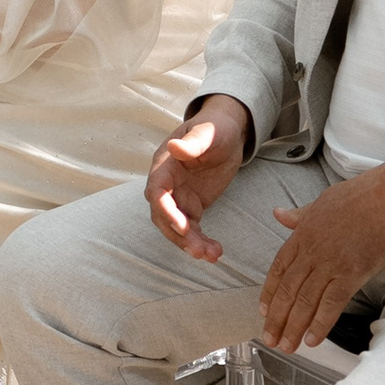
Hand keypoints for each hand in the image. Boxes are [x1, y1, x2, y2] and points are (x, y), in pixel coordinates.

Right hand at [146, 95, 251, 260]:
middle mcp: (167, 183)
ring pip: (176, 227)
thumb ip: (192, 143)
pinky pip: (192, 229)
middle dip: (178, 235)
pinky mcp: (192, 205)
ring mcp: (179, 196)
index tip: (182, 227)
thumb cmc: (215, 128)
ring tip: (211, 256)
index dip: (166, 210)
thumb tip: (174, 147)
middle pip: (162, 215)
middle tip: (198, 251)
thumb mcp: (208, 133)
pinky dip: (201, 241)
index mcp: (165, 164)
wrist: (227, 133)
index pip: (157, 191)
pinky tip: (215, 251)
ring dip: (190, 243)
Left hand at [260, 158, 384, 348]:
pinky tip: (312, 340)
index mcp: (302, 234)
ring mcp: (330, 264)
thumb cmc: (361, 196)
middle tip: (270, 338)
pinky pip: (331, 303)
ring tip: (287, 347)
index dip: (270, 292)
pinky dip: (320, 323)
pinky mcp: (352, 274)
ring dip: (293, 326)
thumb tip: (278, 214)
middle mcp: (311, 251)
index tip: (263, 310)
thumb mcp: (321, 202)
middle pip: (288, 290)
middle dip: (276, 317)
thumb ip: (299, 215)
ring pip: (305, 300)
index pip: (279, 269)